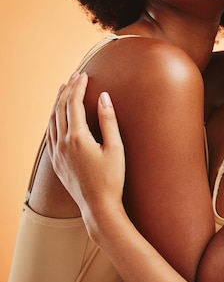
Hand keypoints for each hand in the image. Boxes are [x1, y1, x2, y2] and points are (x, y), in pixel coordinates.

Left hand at [46, 72, 126, 233]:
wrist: (99, 207)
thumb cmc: (112, 178)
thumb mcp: (115, 147)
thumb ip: (108, 120)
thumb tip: (104, 97)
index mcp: (77, 138)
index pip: (74, 104)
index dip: (79, 87)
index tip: (85, 75)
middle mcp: (63, 144)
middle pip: (60, 109)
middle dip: (68, 90)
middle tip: (75, 76)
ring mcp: (57, 154)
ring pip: (52, 121)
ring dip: (57, 103)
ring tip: (64, 90)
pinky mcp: (57, 163)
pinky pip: (50, 135)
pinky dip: (53, 120)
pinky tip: (57, 117)